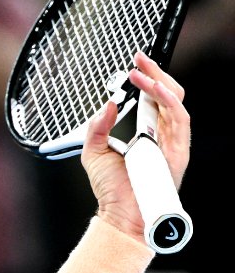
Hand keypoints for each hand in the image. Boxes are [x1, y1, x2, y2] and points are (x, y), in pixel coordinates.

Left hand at [81, 51, 190, 238]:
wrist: (119, 213)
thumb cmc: (111, 187)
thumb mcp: (93, 151)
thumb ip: (97, 127)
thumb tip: (107, 104)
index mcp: (147, 132)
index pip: (153, 98)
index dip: (147, 78)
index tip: (133, 63)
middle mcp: (163, 134)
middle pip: (168, 93)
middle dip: (155, 72)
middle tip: (139, 58)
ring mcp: (173, 141)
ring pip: (175, 101)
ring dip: (159, 82)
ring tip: (141, 72)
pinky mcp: (178, 150)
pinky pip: (179, 118)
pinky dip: (167, 101)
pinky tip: (154, 89)